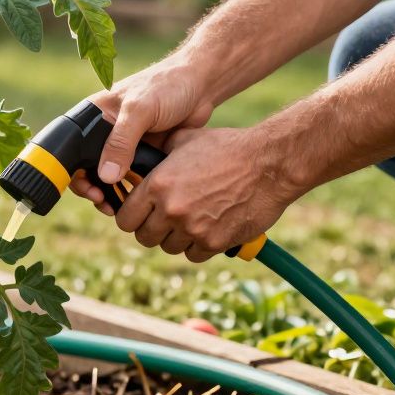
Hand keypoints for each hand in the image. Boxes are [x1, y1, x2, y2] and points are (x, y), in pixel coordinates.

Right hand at [70, 55, 214, 214]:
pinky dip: (130, 192)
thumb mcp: (140, 110)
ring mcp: (124, 145)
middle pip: (87, 167)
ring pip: (108, 177)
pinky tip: (136, 201)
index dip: (75, 172)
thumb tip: (106, 177)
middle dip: (92, 188)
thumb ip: (121, 142)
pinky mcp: (142, 155)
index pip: (72, 148)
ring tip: (117, 207)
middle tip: (103, 201)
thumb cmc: (168, 86)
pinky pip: (130, 179)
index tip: (90, 189)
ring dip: (110, 194)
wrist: (201, 86)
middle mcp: (105, 132)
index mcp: (95, 116)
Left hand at [112, 127, 300, 261]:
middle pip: (144, 238)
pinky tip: (209, 227)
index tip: (140, 215)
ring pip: (169, 247)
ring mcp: (192, 228)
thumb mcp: (186, 140)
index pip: (125, 219)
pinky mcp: (214, 242)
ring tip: (192, 220)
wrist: (270, 163)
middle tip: (166, 219)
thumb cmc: (228, 147)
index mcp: (157, 185)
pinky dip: (199, 245)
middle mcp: (170, 210)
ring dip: (177, 238)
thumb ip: (159, 154)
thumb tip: (141, 159)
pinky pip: (194, 254)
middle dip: (153, 229)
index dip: (131, 217)